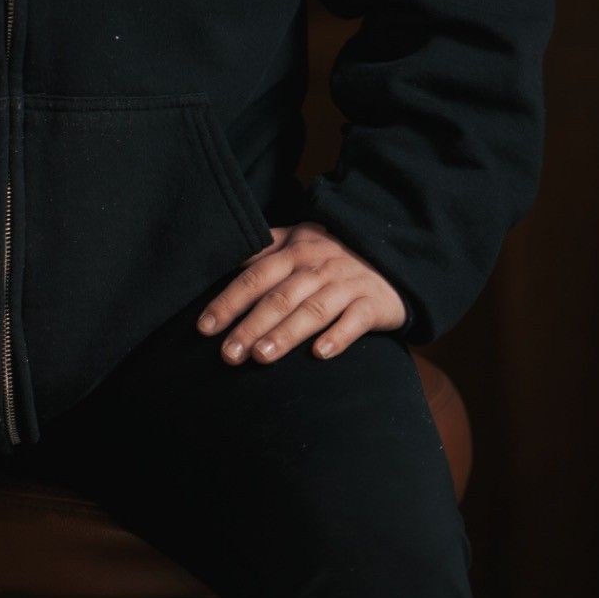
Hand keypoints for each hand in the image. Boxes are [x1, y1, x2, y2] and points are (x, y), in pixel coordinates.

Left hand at [197, 221, 407, 364]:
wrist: (394, 256)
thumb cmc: (334, 254)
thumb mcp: (299, 240)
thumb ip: (264, 249)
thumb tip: (224, 261)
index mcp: (295, 252)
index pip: (255, 277)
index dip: (228, 301)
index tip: (205, 328)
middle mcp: (318, 267)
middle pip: (279, 297)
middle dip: (251, 325)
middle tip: (228, 354)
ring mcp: (346, 284)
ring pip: (312, 310)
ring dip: (286, 333)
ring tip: (262, 357)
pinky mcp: (373, 303)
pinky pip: (355, 320)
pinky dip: (337, 337)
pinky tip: (319, 355)